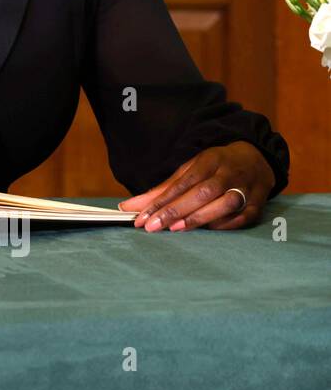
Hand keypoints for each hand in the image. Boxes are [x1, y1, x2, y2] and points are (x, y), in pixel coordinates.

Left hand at [117, 141, 275, 231]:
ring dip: (200, 218)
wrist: (255, 160)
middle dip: (176, 211)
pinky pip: (242, 217)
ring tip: (176, 229)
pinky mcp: (259, 204)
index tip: (142, 217)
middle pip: (202, 193)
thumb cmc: (214, 168)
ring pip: (225, 204)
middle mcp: (229, 173)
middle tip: (153, 227)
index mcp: (209, 160)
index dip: (161, 201)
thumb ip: (162, 189)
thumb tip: (130, 207)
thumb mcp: (189, 170)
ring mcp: (247, 188)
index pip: (182, 182)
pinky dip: (224, 225)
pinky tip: (207, 230)